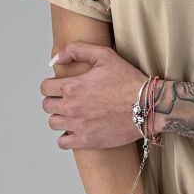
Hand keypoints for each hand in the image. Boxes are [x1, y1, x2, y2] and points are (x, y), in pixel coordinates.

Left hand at [40, 42, 163, 149]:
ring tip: (73, 113)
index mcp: (73, 86)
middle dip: (55, 100)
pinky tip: (77, 129)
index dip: (51, 85)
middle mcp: (72, 107)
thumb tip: (56, 59)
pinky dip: (66, 136)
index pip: (45, 88)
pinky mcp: (86, 141)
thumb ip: (77, 50)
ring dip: (60, 117)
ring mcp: (78, 125)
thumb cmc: (129, 81)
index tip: (61, 87)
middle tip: (69, 99)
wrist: (148, 106)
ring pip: (53, 123)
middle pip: (47, 105)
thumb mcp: (104, 55)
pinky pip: (62, 142)